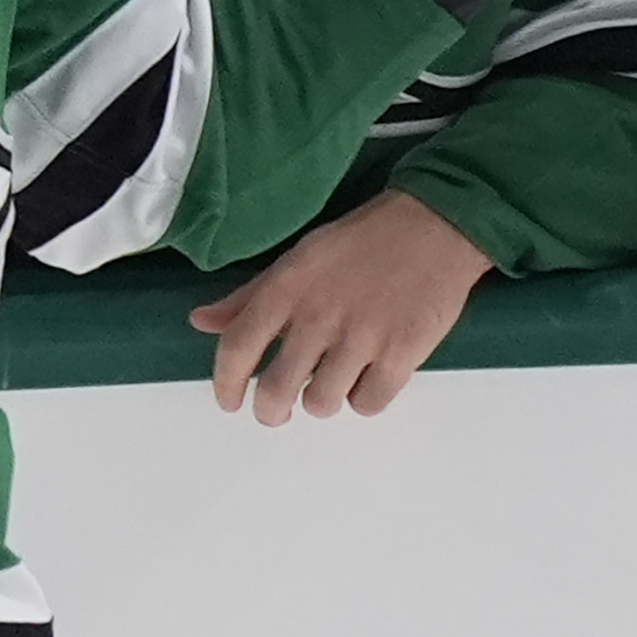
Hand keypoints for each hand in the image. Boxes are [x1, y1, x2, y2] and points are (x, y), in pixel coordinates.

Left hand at [190, 191, 492, 424]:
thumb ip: (250, 295)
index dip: (225, 385)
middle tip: (279, 408)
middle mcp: (318, 316)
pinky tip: (368, 377)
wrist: (435, 225)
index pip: (237, 350)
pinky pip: (368, 405)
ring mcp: (361, 338)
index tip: (231, 400)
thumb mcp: (299, 257)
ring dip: (322, 401)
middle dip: (272, 411)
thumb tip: (201, 322)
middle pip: (276, 393)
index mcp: (286, 288)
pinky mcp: (401, 355)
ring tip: (333, 380)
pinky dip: (364, 399)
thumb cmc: (362, 240)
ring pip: (322, 404)